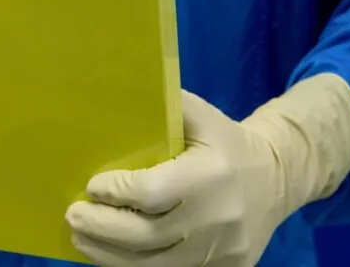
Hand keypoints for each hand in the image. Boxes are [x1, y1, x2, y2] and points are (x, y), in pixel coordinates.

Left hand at [66, 90, 287, 266]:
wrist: (277, 178)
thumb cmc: (225, 142)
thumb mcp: (200, 116)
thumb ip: (163, 108)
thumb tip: (112, 99)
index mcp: (211, 173)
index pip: (150, 193)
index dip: (115, 192)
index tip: (92, 186)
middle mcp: (218, 217)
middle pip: (146, 237)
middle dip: (101, 229)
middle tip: (73, 216)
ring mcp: (223, 251)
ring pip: (153, 266)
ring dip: (108, 255)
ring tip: (81, 239)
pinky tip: (111, 255)